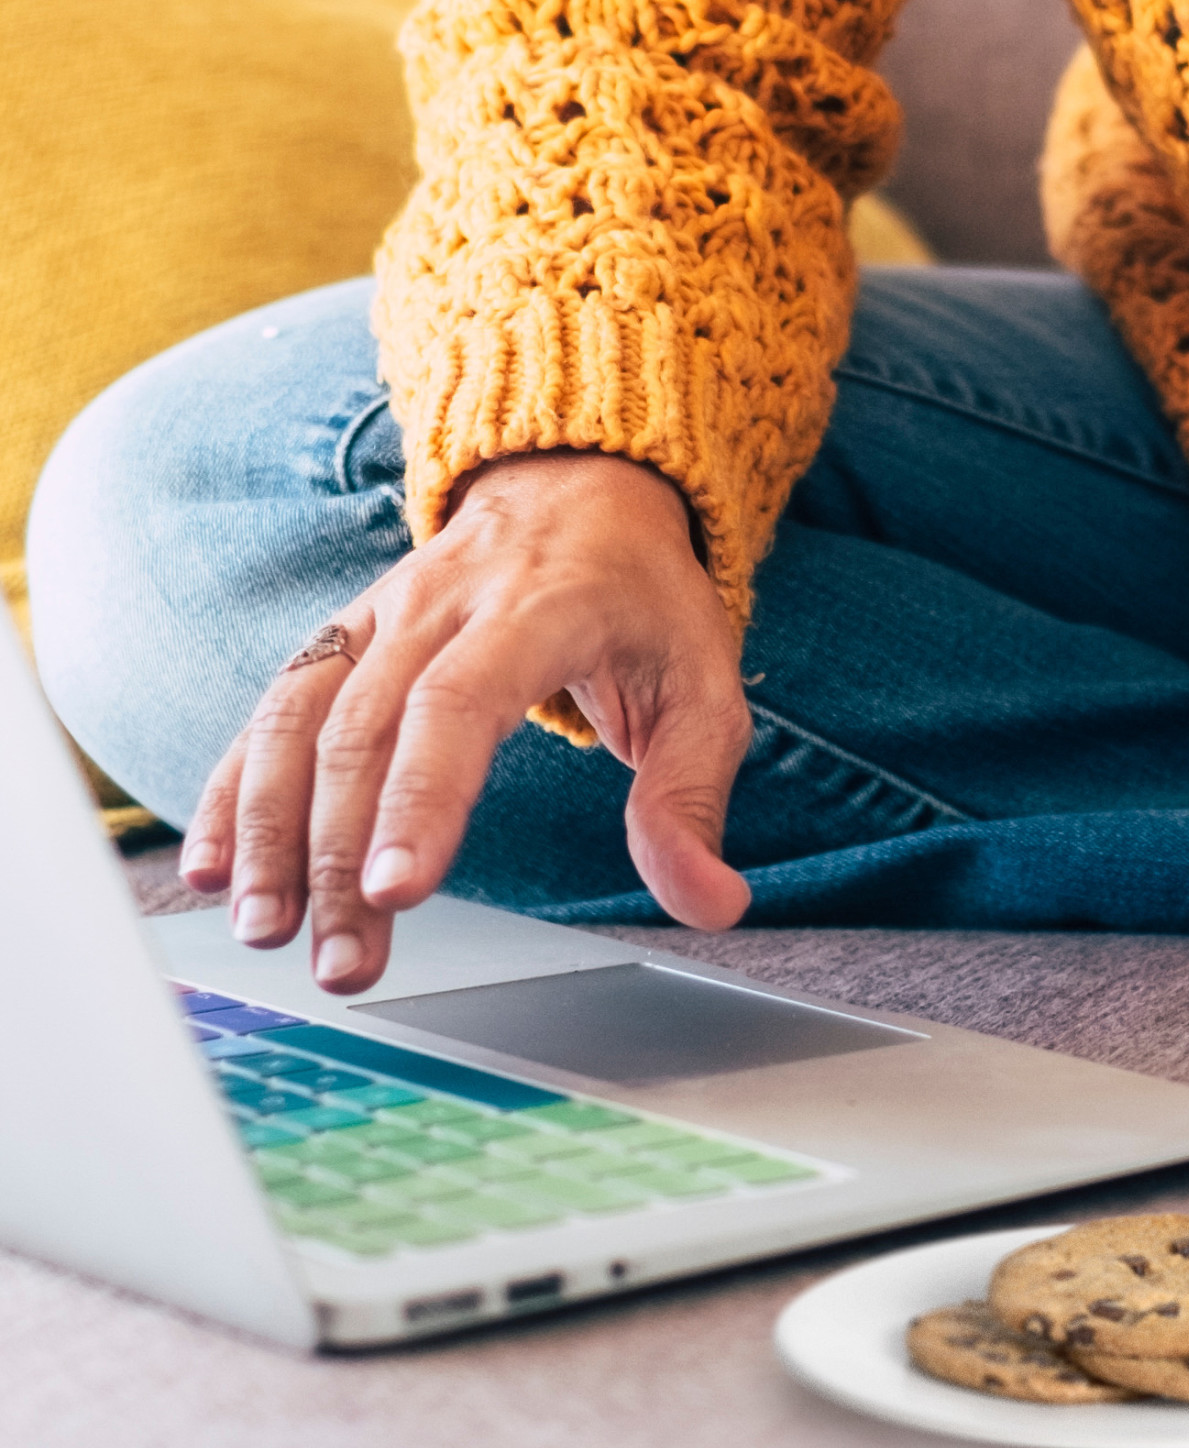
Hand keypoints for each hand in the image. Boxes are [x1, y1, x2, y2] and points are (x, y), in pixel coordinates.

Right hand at [178, 451, 752, 991]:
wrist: (583, 485)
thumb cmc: (646, 602)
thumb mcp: (703, 686)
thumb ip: (691, 798)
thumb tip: (712, 903)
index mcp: (539, 608)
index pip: (463, 701)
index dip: (424, 795)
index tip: (402, 888)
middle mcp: (443, 604)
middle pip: (369, 730)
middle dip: (344, 853)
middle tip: (344, 962)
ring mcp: (381, 614)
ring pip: (301, 718)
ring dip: (272, 829)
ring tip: (267, 929)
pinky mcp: (343, 635)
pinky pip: (274, 707)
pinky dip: (234, 788)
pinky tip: (215, 868)